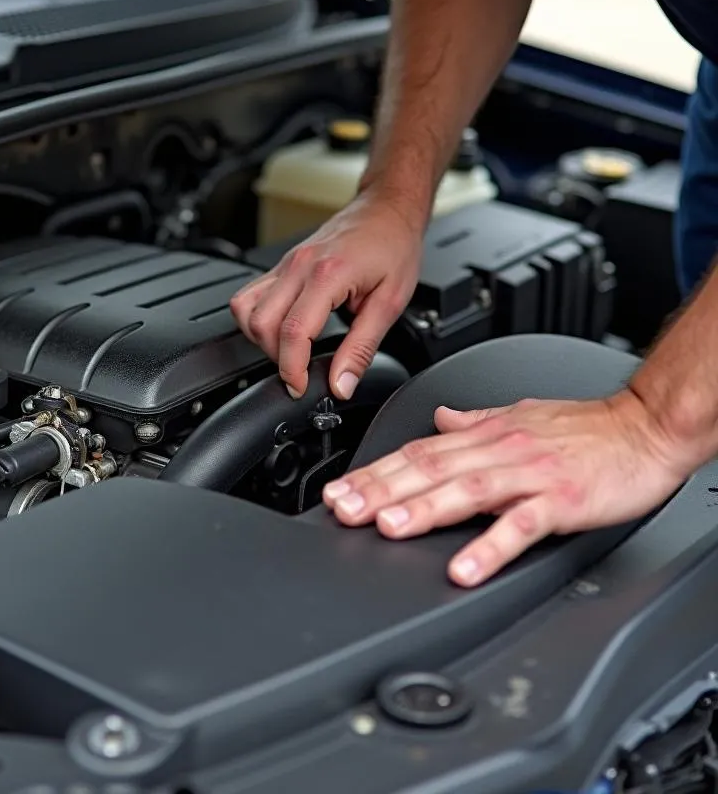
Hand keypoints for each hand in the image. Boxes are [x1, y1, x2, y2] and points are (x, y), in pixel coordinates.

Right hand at [230, 194, 422, 399]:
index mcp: (328, 274)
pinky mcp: (281, 264)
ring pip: (245, 309)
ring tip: (288, 352)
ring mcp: (285, 263)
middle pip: (262, 324)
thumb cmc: (393, 246)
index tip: (300, 386)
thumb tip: (342, 384)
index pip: (294, 331)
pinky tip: (279, 329)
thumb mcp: (390, 303)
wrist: (386, 209)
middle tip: (300, 372)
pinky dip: (256, 319)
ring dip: (260, 339)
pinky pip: (250, 295)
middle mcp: (299, 266)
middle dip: (277, 358)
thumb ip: (362, 348)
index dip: (292, 368)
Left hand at [322, 390, 690, 585]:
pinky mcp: (561, 499)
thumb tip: (437, 419)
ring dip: (421, 509)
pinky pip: (521, 525)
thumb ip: (474, 422)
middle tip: (342, 509)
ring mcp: (528, 474)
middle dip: (380, 490)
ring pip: (465, 490)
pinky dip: (490, 547)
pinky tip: (464, 569)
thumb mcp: (519, 414)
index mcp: (485, 435)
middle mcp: (499, 450)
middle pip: (429, 469)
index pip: (418, 452)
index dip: (375, 471)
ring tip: (386, 527)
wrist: (645, 426)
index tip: (340, 489)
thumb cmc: (585, 426)